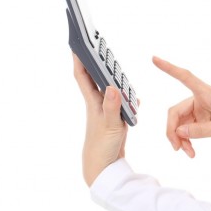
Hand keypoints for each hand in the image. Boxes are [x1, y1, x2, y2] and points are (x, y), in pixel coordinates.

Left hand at [72, 54, 127, 186]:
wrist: (104, 167)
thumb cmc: (102, 147)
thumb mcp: (110, 126)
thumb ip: (112, 106)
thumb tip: (112, 86)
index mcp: (93, 102)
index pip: (83, 76)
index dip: (79, 59)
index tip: (77, 43)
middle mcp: (98, 104)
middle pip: (95, 78)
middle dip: (95, 62)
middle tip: (97, 46)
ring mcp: (106, 111)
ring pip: (108, 89)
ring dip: (112, 78)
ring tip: (114, 65)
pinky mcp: (115, 119)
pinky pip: (121, 102)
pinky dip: (127, 98)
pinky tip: (133, 97)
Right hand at [153, 56, 210, 157]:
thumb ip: (202, 130)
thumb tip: (179, 132)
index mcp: (206, 93)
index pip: (185, 77)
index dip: (168, 68)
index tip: (154, 58)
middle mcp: (199, 99)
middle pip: (175, 112)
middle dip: (172, 131)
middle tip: (176, 148)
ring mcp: (198, 110)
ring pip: (179, 124)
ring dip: (180, 139)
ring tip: (188, 153)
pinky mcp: (200, 120)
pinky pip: (185, 130)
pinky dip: (186, 140)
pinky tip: (190, 151)